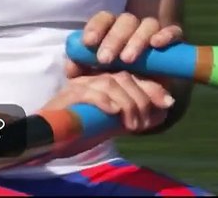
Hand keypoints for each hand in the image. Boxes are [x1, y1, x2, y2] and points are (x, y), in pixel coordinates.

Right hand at [35, 71, 174, 159]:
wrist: (50, 141)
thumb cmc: (82, 131)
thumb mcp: (115, 122)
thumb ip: (137, 114)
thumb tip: (164, 109)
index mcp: (104, 80)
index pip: (133, 75)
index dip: (152, 86)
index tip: (167, 103)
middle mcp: (92, 77)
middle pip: (124, 76)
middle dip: (142, 98)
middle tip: (144, 123)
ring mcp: (79, 84)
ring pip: (111, 82)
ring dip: (127, 104)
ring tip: (131, 125)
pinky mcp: (68, 96)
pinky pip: (89, 93)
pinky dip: (105, 101)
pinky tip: (113, 113)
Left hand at [65, 11, 183, 77]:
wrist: (142, 97)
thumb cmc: (113, 82)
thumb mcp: (94, 79)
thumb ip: (80, 70)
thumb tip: (71, 66)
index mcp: (112, 30)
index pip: (104, 18)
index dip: (96, 27)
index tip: (88, 43)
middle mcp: (133, 28)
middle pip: (126, 20)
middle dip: (114, 38)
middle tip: (105, 59)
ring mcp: (154, 33)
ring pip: (148, 24)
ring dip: (137, 40)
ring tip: (128, 60)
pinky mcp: (173, 43)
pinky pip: (174, 31)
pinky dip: (166, 35)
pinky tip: (157, 44)